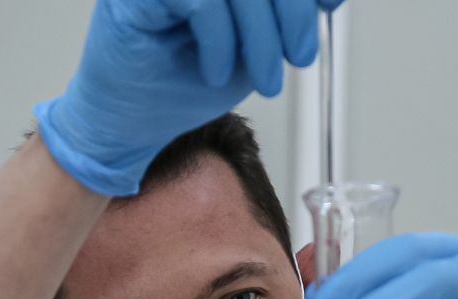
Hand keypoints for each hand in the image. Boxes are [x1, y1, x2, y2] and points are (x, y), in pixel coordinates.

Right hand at [36, 0, 341, 196]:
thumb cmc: (179, 87)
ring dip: (260, 36)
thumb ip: (281, 18)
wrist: (127, 127)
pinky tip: (215, 70)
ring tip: (262, 78)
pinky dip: (220, 41)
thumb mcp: (253, 50)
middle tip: (298, 56)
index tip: (330, 3)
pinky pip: (200, 1)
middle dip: (291, 13)